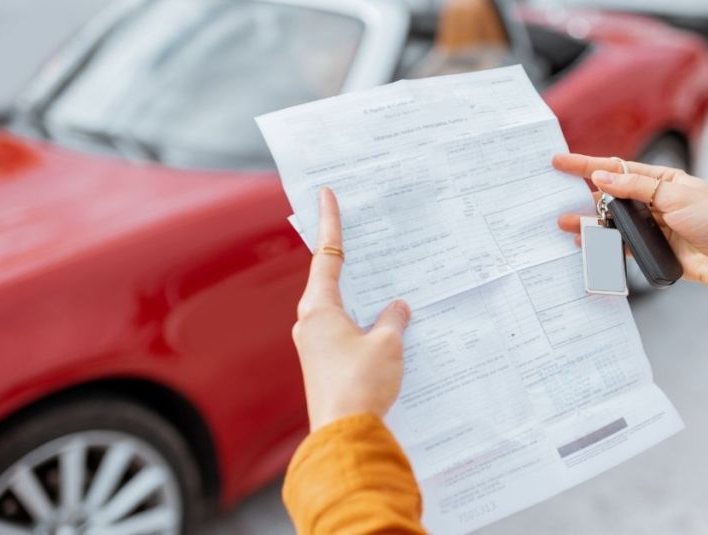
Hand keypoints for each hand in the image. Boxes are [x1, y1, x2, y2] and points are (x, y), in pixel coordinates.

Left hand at [292, 188, 410, 430]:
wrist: (344, 434)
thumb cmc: (361, 384)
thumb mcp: (387, 345)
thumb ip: (393, 320)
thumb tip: (397, 308)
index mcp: (319, 309)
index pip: (327, 255)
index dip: (330, 223)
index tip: (326, 194)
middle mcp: (311, 324)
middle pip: (329, 280)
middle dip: (347, 258)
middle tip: (360, 233)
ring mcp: (316, 347)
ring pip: (340, 309)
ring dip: (360, 296)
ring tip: (383, 282)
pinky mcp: (326, 367)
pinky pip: (346, 333)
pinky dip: (363, 323)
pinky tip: (384, 327)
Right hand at [554, 153, 707, 343]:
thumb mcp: (676, 195)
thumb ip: (637, 187)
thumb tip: (603, 177)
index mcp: (662, 180)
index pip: (618, 168)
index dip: (587, 164)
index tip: (560, 161)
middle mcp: (653, 200)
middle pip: (610, 194)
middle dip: (581, 193)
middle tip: (554, 192)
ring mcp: (651, 226)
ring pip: (611, 220)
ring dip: (588, 221)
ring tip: (564, 222)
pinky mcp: (650, 249)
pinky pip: (619, 244)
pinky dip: (602, 243)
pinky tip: (586, 242)